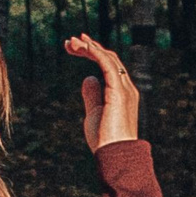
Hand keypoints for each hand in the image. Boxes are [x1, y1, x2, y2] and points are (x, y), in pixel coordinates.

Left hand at [66, 34, 139, 148]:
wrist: (114, 154)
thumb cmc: (104, 140)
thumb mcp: (94, 113)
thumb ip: (92, 95)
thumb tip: (88, 78)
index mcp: (122, 93)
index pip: (109, 66)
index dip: (93, 53)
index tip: (76, 47)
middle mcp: (126, 88)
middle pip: (108, 59)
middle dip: (88, 47)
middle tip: (69, 42)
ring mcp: (125, 89)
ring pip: (108, 58)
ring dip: (89, 47)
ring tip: (71, 42)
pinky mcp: (118, 91)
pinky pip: (107, 65)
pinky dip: (95, 53)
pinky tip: (83, 48)